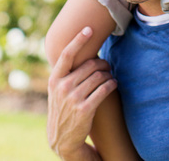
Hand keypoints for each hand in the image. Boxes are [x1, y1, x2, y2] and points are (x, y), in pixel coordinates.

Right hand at [47, 27, 117, 158]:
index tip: (89, 29)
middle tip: (107, 65)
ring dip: (108, 74)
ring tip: (110, 76)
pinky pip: (104, 89)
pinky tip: (114, 84)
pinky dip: (112, 84)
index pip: (67, 54)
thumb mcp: (56, 90)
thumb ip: (65, 73)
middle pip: (90, 65)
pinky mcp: (85, 109)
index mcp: (55, 79)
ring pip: (99, 76)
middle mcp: (63, 87)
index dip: (78, 40)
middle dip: (102, 63)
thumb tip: (79, 50)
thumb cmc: (62, 108)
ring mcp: (73, 98)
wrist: (62, 139)